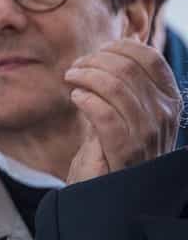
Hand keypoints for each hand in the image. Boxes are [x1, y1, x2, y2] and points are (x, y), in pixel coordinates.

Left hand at [65, 40, 181, 182]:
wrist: (110, 194)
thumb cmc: (114, 148)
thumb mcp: (128, 111)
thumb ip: (126, 82)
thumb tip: (115, 45)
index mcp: (169, 100)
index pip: (149, 57)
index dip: (116, 48)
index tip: (94, 55)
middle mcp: (164, 115)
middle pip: (126, 67)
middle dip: (93, 61)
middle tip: (74, 70)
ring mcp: (147, 135)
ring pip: (113, 86)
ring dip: (84, 76)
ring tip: (71, 80)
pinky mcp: (125, 152)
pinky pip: (103, 114)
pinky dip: (85, 100)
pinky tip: (76, 98)